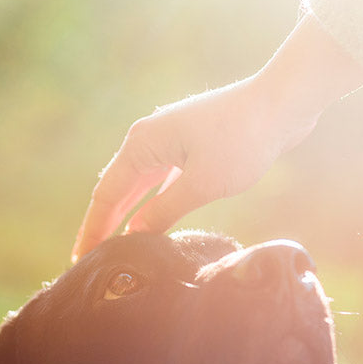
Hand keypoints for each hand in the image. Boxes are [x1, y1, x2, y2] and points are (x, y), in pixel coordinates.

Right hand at [72, 14, 362, 260]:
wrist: (282, 103)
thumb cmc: (243, 141)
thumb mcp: (201, 185)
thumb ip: (163, 211)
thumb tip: (134, 234)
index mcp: (142, 144)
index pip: (106, 195)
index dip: (93, 230)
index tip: (80, 260)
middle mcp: (148, 138)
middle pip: (116, 189)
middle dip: (103, 224)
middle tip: (89, 260)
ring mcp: (169, 140)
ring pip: (138, 184)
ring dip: (125, 214)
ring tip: (112, 244)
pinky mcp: (190, 145)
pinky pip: (159, 179)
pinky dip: (150, 202)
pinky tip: (148, 221)